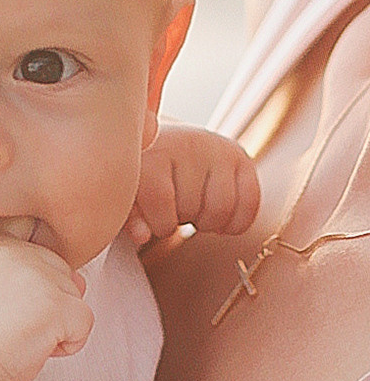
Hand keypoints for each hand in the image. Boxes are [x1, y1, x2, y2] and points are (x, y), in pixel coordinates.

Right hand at [0, 217, 93, 380]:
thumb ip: (19, 272)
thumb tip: (77, 279)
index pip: (27, 226)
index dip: (32, 261)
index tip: (14, 291)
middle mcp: (15, 251)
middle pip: (59, 269)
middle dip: (46, 302)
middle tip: (9, 325)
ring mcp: (39, 275)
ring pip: (74, 297)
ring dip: (55, 324)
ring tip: (17, 337)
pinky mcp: (57, 303)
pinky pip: (84, 324)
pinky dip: (67, 345)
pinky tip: (33, 348)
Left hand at [126, 121, 260, 247]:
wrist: (166, 145)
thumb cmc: (144, 178)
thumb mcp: (130, 196)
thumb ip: (131, 218)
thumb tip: (142, 236)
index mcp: (153, 153)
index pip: (161, 203)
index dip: (160, 224)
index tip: (157, 217)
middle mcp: (186, 143)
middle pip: (191, 208)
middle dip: (183, 218)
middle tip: (177, 207)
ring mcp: (217, 147)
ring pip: (222, 209)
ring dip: (208, 222)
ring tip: (195, 209)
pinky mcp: (239, 155)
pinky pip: (250, 202)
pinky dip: (237, 222)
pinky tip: (221, 221)